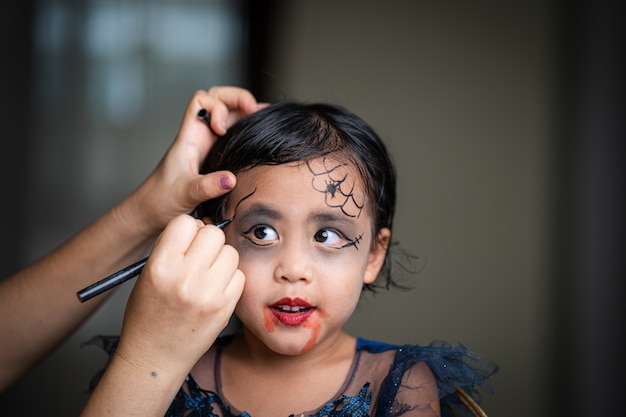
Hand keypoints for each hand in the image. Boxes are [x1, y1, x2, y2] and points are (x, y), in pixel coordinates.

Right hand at [115, 214, 244, 372]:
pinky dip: (230, 279)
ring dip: (222, 259)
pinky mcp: (225, 307)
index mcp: (160, 266)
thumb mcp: (148, 274)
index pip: (185, 223)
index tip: (187, 239)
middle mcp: (185, 278)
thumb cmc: (148, 315)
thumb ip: (173, 248)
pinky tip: (216, 289)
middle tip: (201, 257)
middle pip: (213, 234)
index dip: (188, 229)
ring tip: (207, 275)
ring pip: (230, 252)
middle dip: (208, 241)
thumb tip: (202, 224)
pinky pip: (239, 275)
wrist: (154, 356)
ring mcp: (208, 293)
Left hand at [117, 86, 259, 237]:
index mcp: (189, 137)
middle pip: (219, 99)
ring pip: (230, 116)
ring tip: (264, 119)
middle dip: (237, 98)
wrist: (152, 212)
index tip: (222, 129)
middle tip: (254, 110)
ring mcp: (209, 146)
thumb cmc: (161, 200)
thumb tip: (230, 179)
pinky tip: (262, 138)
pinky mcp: (217, 158)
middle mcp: (200, 137)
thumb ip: (207, 187)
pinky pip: (235, 136)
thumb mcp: (185, 194)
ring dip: (246, 113)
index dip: (216, 105)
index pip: (201, 100)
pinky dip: (249, 131)